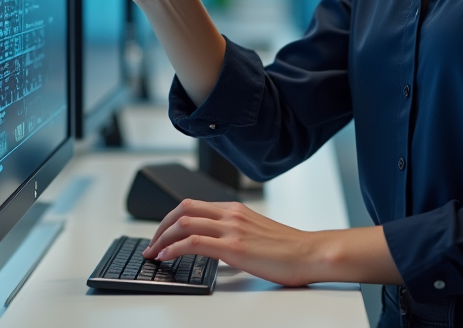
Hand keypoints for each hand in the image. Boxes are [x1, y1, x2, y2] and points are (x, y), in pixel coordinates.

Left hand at [142, 199, 319, 286]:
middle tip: (151, 243)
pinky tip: (166, 258)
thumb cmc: (290, 248)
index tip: (162, 234)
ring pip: (184, 223)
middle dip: (160, 226)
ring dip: (161, 238)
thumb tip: (217, 246)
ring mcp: (232, 229)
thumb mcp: (257, 233)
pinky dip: (173, 249)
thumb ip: (236, 233)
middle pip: (183, 209)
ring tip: (153, 252)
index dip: (171, 219)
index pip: (193, 205)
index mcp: (235, 209)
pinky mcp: (233, 247)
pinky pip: (193, 242)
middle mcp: (231, 214)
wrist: (310, 253)